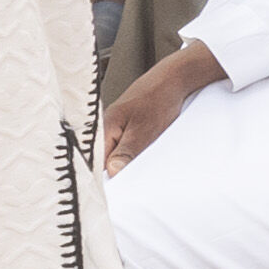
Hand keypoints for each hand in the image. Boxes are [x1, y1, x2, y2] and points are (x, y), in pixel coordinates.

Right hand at [95, 41, 214, 170]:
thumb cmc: (158, 99)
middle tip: (133, 176)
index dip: (107, 177)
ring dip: (125, 162)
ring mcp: (113, 127)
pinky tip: (141, 152)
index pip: (96, 162)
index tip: (118, 189)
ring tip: (139, 161)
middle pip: (103, 160)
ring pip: (114, 154)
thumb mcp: (144, 131)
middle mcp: (104, 127)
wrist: (172, 79)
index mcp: (103, 128)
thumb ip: (126, 153)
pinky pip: (122, 146)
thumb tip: (112, 172)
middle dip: (117, 170)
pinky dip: (131, 153)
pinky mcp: (123, 127)